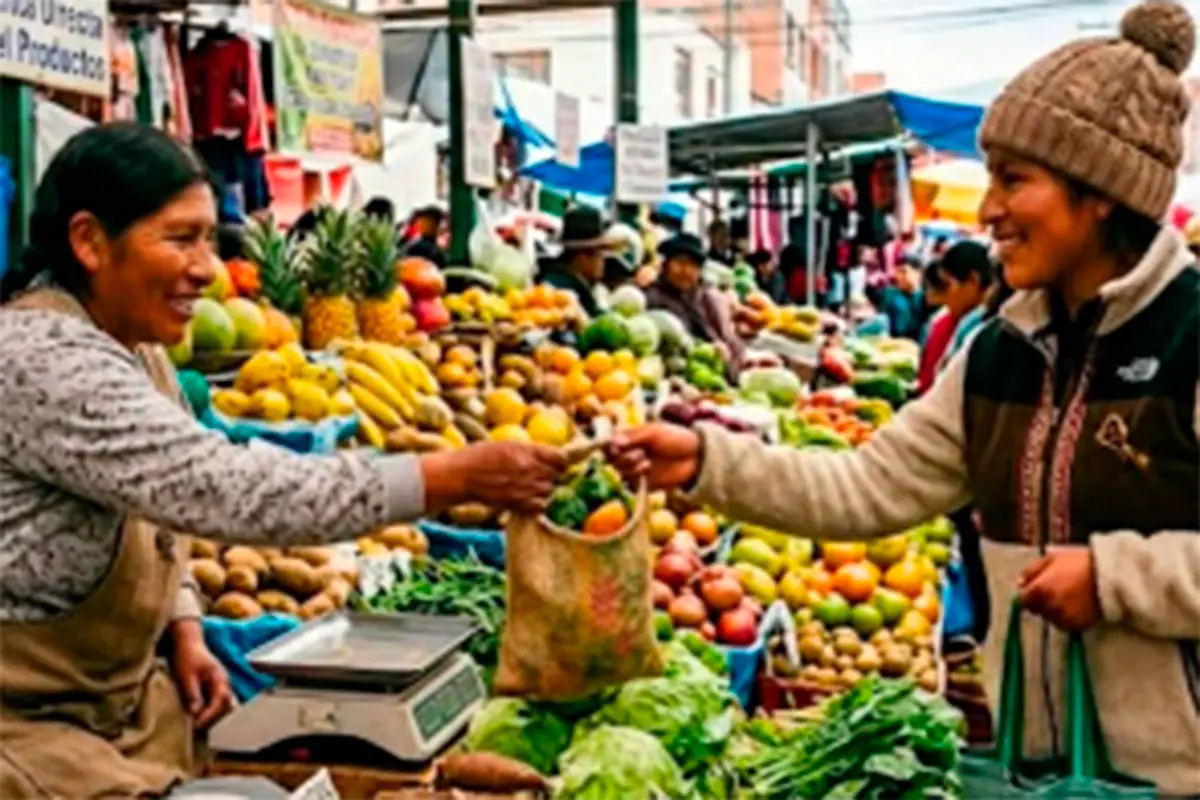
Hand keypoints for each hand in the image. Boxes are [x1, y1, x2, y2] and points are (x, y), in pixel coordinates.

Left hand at [168, 619, 234, 728]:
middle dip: (214, 717)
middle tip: (197, 725)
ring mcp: (220, 683)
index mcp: (219, 678)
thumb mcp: (186, 675)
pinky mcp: (213, 685)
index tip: (196, 724)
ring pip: (222, 703)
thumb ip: (193, 693)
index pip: (220, 701)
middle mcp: (223, 681)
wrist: (186, 642)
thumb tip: (195, 712)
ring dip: (212, 713)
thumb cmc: (186, 656)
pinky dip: (209, 708)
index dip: (209, 714)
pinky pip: (215, 700)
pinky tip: (198, 712)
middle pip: (226, 704)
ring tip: (198, 722)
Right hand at [422, 441, 565, 513]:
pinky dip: (537, 504)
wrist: (461, 475)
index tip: (556, 462)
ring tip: (530, 486)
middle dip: (551, 474)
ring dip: (543, 489)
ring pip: (549, 491)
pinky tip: (527, 498)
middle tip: (540, 474)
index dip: (559, 461)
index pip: (560, 458)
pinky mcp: (518, 503)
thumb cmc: (479, 456)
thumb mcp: (506, 445)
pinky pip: (540, 506)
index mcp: (527, 451)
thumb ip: (528, 451)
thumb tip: (545, 456)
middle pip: (556, 475)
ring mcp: (525, 488)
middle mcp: (530, 469)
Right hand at [607, 424, 701, 491]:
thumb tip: (613, 442)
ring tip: (647, 461)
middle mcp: (630, 454)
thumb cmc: (675, 437)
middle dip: (622, 457)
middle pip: (611, 460)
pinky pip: (630, 485)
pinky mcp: (644, 484)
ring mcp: (636, 469)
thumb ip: (633, 437)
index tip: (616, 447)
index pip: (609, 445)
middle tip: (639, 453)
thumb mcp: (654, 432)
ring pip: (620, 472)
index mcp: (630, 439)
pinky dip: (635, 478)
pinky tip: (647, 470)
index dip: (609, 447)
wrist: (696, 456)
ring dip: (630, 466)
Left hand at [1018, 546, 1100, 631]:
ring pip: (1051, 618)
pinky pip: (1065, 625)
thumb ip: (1031, 571)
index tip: (1037, 590)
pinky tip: (1077, 606)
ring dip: (1054, 611)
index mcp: (1040, 589)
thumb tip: (1019, 583)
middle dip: (1042, 602)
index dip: (1028, 596)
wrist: (1109, 576)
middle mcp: (1049, 606)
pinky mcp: (1077, 626)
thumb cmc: (1079, 563)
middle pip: (1037, 610)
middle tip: (1058, 590)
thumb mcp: (1052, 559)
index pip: (1022, 601)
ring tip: (1070, 597)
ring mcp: (1063, 617)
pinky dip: (1067, 618)